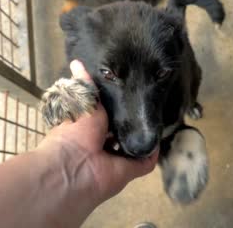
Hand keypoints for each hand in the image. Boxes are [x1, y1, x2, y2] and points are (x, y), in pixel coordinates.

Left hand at [39, 60, 158, 204]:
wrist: (74, 164)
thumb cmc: (75, 130)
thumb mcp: (82, 101)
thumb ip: (85, 84)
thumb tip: (76, 62)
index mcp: (90, 130)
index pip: (106, 120)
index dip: (117, 110)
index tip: (129, 96)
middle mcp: (103, 145)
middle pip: (122, 134)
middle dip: (133, 124)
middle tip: (146, 108)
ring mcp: (116, 160)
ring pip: (134, 148)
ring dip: (144, 137)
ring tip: (155, 120)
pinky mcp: (129, 171)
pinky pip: (146, 161)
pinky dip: (152, 151)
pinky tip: (157, 136)